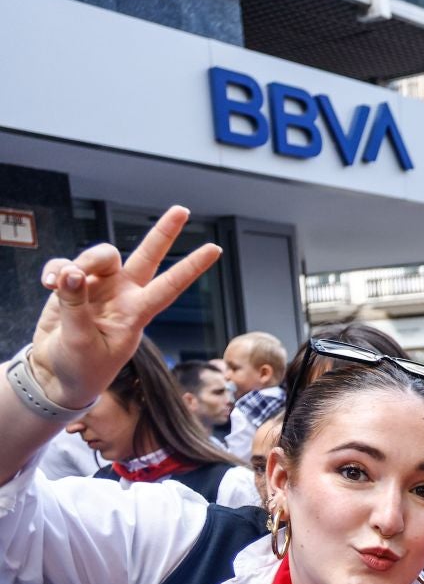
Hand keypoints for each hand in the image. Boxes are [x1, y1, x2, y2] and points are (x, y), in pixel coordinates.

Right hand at [32, 207, 221, 409]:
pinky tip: (48, 286)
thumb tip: (71, 272)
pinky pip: (66, 265)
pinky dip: (56, 270)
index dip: (192, 267)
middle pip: (146, 256)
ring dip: (81, 262)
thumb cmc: (80, 367)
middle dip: (164, 233)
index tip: (216, 248)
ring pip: (100, 255)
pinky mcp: (72, 286)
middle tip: (183, 210)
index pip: (170, 286)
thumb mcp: (81, 342)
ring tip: (60, 285)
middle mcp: (123, 295)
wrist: (55, 374)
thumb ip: (76, 306)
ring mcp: (99, 288)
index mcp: (136, 313)